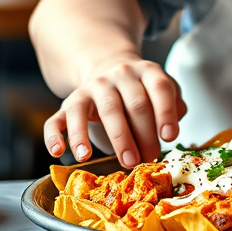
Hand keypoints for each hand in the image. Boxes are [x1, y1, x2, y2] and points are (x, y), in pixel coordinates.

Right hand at [43, 57, 186, 167]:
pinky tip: (60, 152)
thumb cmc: (139, 90)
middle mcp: (120, 75)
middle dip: (141, 135)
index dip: (166, 113)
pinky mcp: (70, 103)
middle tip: (146, 159)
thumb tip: (174, 125)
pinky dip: (56, 136)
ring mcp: (94, 88)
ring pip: (103, 110)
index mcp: (147, 71)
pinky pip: (58, 119)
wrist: (107, 69)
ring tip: (121, 161)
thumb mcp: (160, 89)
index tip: (169, 137)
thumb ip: (173, 104)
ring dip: (112, 138)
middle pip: (134, 104)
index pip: (160, 88)